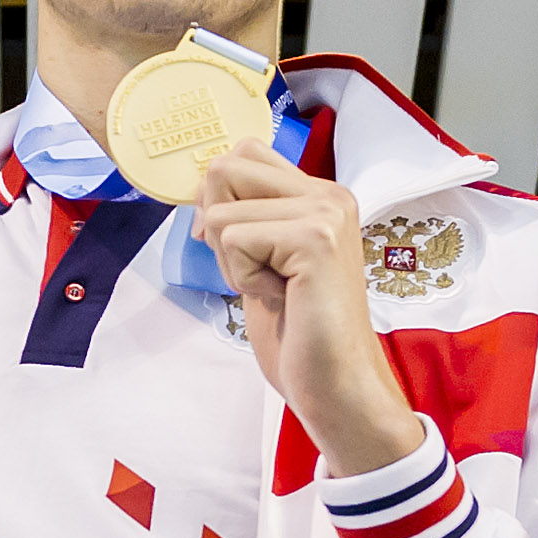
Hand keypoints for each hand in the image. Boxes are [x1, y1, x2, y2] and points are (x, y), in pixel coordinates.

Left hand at [192, 142, 423, 476]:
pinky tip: (281, 297)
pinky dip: (243, 277)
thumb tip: (202, 186)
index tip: (244, 249)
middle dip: (219, 226)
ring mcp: (325, 213)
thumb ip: (244, 219)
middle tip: (260, 271)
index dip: (221, 199)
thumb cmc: (300, 333)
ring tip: (276, 288)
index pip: (243, 153)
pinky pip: (233, 238)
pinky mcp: (315, 238)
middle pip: (225, 168)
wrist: (336, 385)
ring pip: (221, 211)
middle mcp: (328, 194)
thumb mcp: (263, 261)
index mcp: (319, 195)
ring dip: (233, 261)